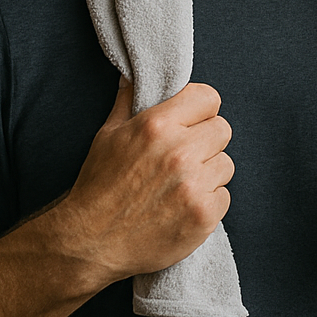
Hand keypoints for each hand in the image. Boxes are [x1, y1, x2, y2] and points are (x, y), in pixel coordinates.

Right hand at [60, 79, 233, 282]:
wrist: (91, 242)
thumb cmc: (98, 186)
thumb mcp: (108, 135)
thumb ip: (128, 101)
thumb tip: (134, 74)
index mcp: (157, 125)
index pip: (208, 97)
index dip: (200, 109)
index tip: (191, 122)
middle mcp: (180, 152)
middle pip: (222, 129)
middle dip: (206, 141)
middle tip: (185, 157)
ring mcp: (194, 185)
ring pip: (226, 164)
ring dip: (209, 173)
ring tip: (181, 185)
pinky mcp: (203, 216)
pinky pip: (224, 197)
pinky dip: (208, 203)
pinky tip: (183, 208)